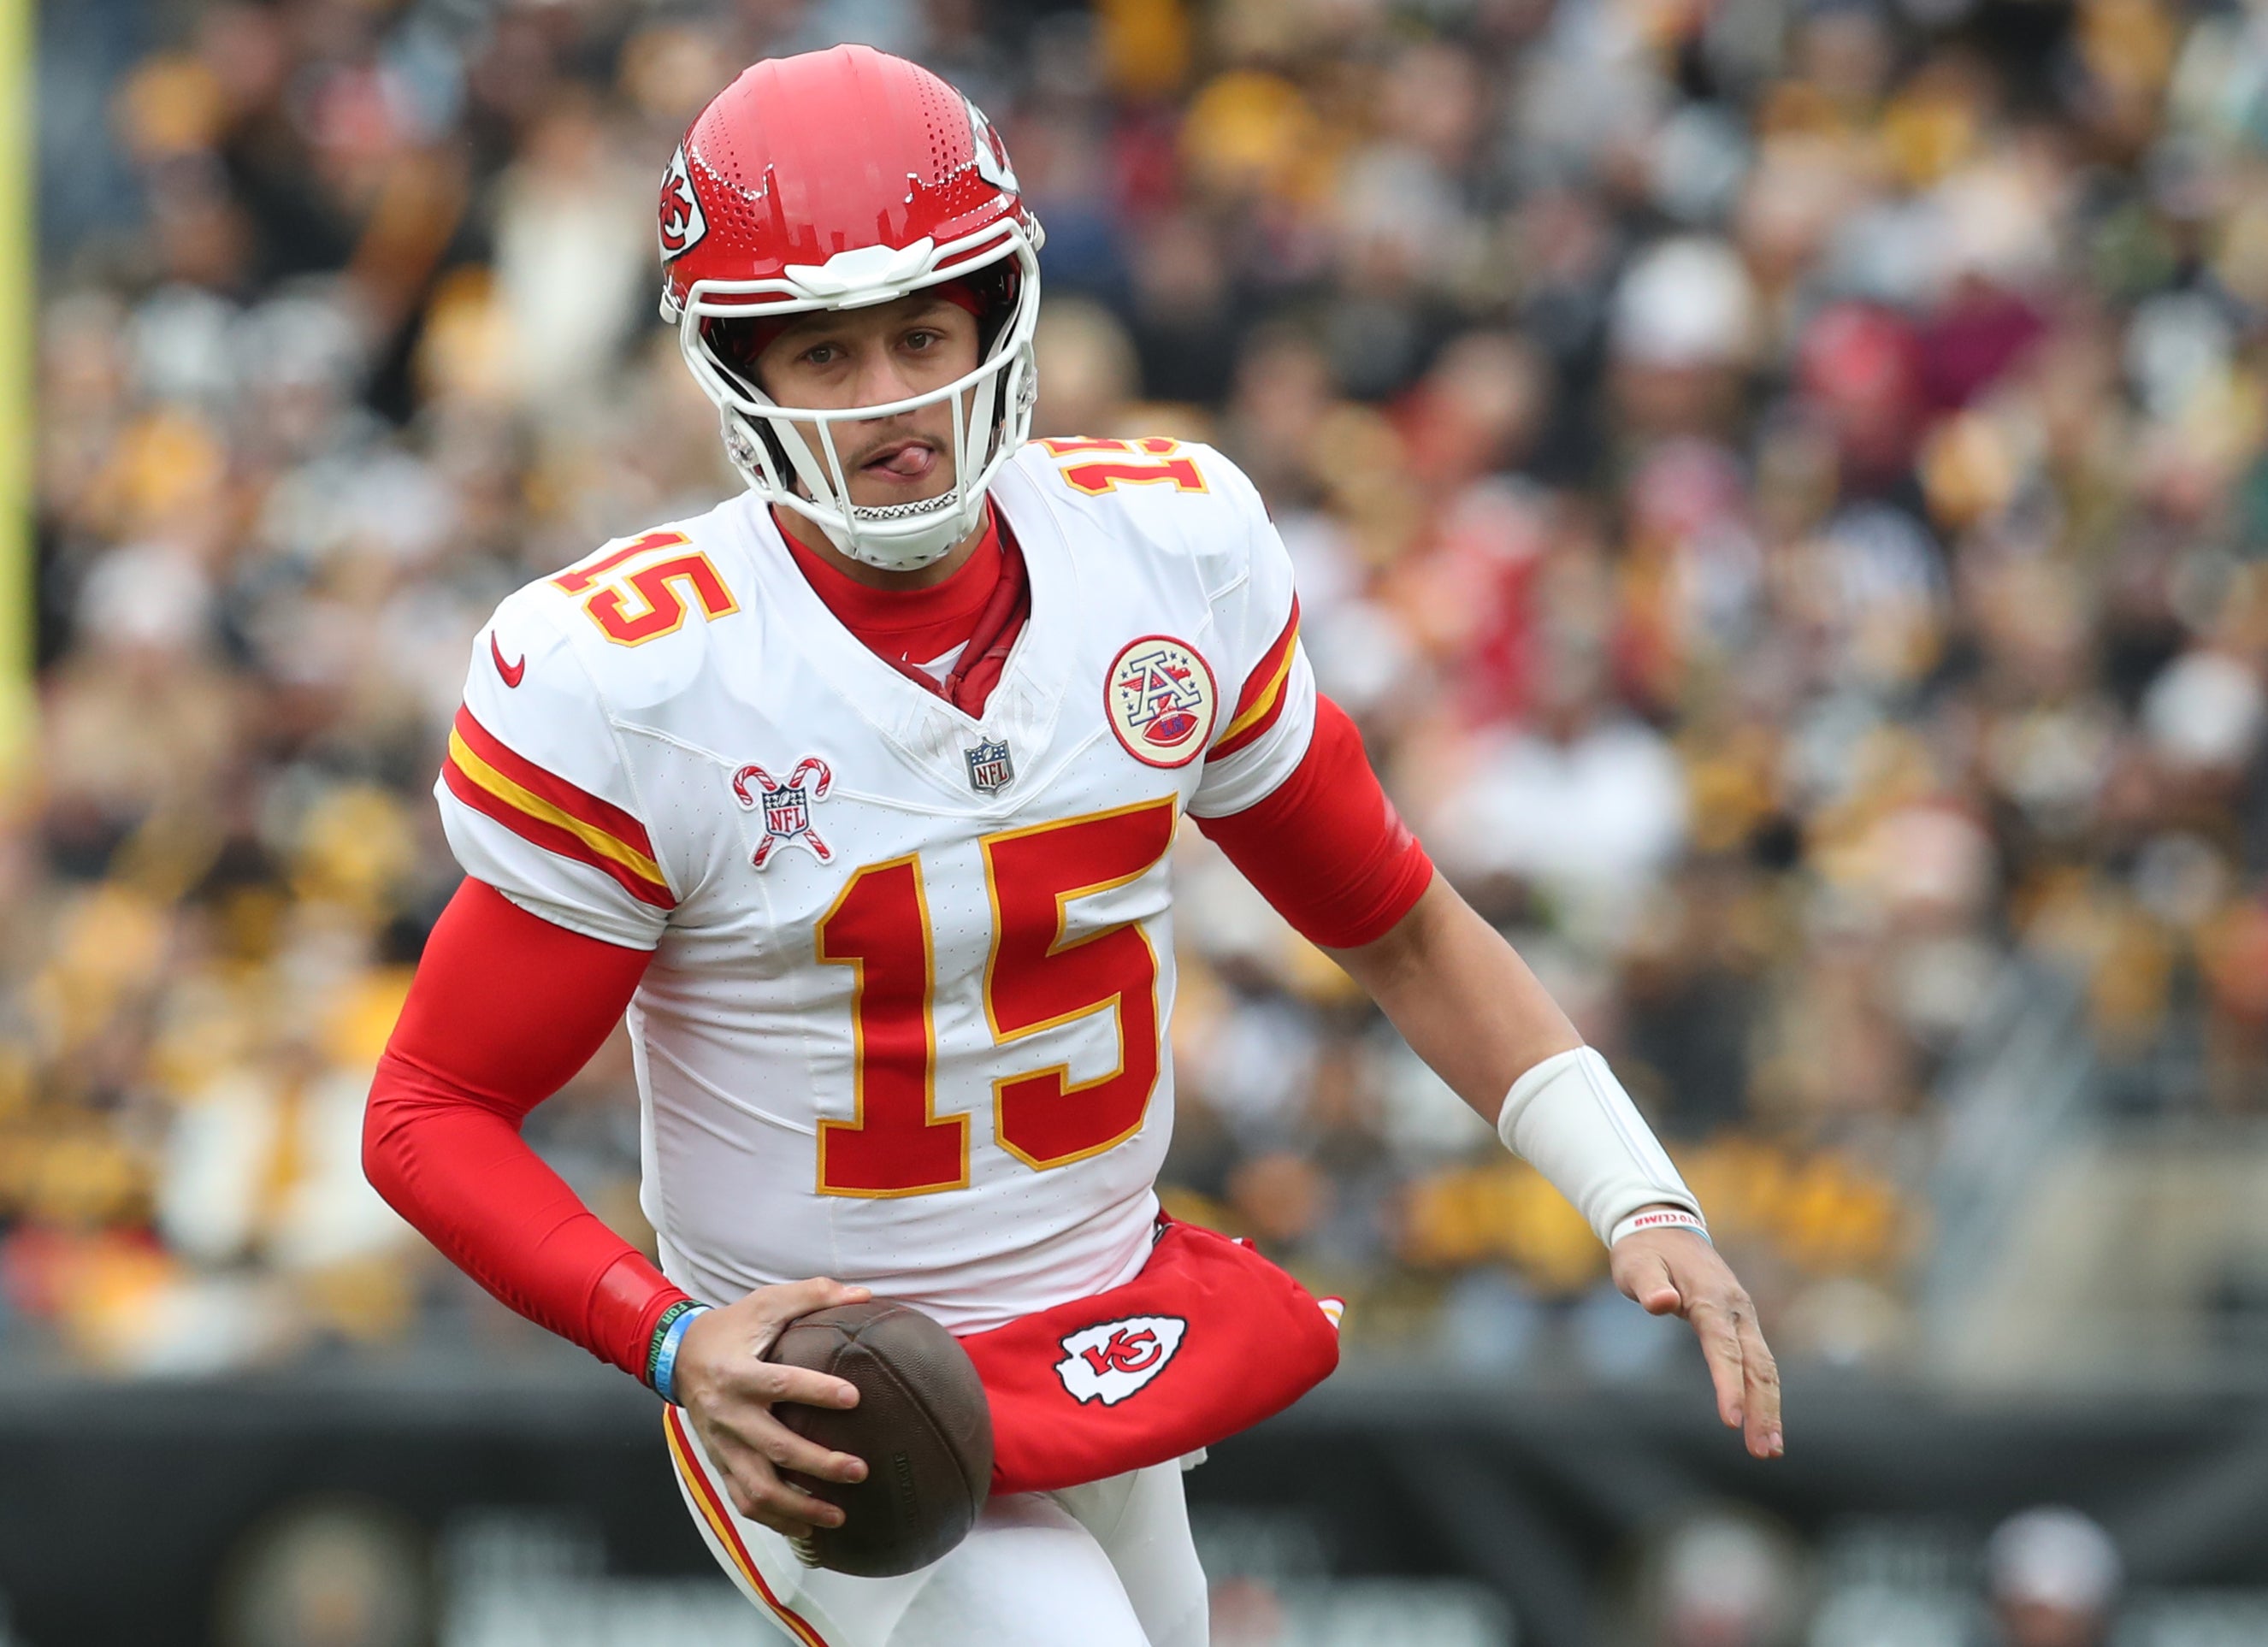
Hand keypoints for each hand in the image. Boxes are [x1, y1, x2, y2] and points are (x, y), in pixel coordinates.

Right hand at [675, 1277, 873, 1537]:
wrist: (678, 1357)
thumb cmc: (732, 1327)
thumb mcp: (765, 1302)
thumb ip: (813, 1294)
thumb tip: (865, 1294)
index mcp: (737, 1372)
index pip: (780, 1384)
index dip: (816, 1391)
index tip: (854, 1398)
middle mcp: (727, 1415)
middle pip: (775, 1447)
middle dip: (819, 1463)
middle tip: (860, 1470)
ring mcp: (722, 1446)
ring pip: (758, 1488)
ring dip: (800, 1506)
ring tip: (840, 1515)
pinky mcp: (720, 1464)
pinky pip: (745, 1501)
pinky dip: (776, 1520)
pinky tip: (808, 1528)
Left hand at [1610, 1215, 1783, 1459]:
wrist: (1665, 1227)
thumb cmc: (1645, 1251)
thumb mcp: (1636, 1264)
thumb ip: (1649, 1285)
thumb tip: (1662, 1303)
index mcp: (1711, 1298)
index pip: (1723, 1348)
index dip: (1728, 1385)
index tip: (1731, 1421)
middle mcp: (1737, 1309)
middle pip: (1757, 1365)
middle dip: (1763, 1410)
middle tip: (1764, 1452)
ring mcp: (1744, 1317)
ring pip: (1764, 1367)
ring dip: (1770, 1408)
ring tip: (1770, 1450)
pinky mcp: (1742, 1324)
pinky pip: (1759, 1362)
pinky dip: (1765, 1393)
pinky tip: (1764, 1423)